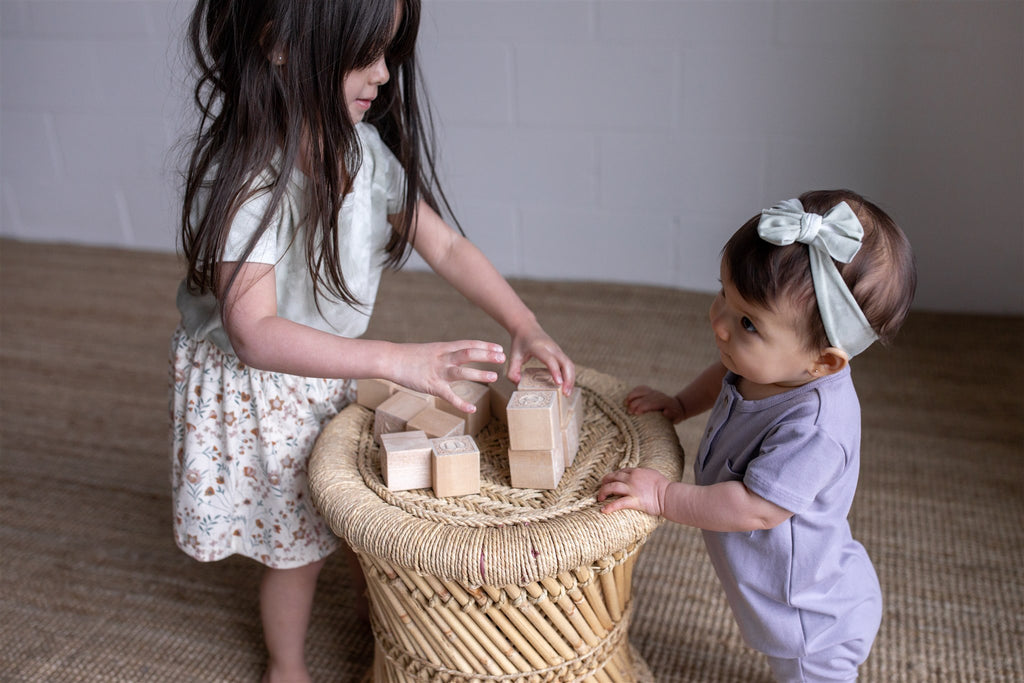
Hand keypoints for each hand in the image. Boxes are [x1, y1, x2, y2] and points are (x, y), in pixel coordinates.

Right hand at [388, 340, 505, 412]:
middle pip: (469, 353)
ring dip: (479, 373)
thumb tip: (456, 355)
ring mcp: (438, 371)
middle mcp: (443, 358)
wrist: (391, 359)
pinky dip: (461, 403)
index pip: (468, 344)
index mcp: (444, 348)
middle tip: (503, 357)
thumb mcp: (430, 350)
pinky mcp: (432, 385)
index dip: (485, 346)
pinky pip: (449, 395)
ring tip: (495, 376)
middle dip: (486, 355)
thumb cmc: (409, 356)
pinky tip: (472, 409)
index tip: (499, 348)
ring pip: (462, 371)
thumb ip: (444, 353)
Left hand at [506, 321, 575, 394]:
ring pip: (570, 364)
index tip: (559, 383)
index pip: (550, 360)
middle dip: (568, 379)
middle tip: (565, 394)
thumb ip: (512, 371)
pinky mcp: (560, 353)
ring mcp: (557, 349)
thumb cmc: (520, 343)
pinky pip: (568, 364)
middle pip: (566, 362)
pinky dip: (569, 375)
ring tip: (567, 393)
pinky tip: (566, 386)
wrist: (526, 327)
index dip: (555, 371)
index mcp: (538, 347)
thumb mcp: (513, 356)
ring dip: (571, 379)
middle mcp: (551, 348)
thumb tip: (518, 384)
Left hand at [598, 468, 669, 516]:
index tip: (610, 480)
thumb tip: (641, 477)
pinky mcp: (634, 500)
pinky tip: (603, 511)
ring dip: (603, 492)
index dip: (613, 476)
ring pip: (611, 487)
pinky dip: (609, 507)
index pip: (621, 471)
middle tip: (601, 488)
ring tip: (600, 498)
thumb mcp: (653, 474)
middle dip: (604, 482)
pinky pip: (618, 503)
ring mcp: (632, 489)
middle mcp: (632, 478)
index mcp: (636, 471)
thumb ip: (644, 475)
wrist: (669, 495)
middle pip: (612, 477)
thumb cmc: (664, 486)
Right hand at [625, 385, 684, 422]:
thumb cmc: (674, 415)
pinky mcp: (650, 391)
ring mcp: (654, 392)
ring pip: (641, 391)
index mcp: (665, 402)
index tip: (636, 413)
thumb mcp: (675, 417)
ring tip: (625, 404)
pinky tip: (627, 398)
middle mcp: (658, 395)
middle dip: (636, 404)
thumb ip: (671, 415)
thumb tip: (665, 412)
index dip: (644, 407)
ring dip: (632, 397)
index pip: (653, 403)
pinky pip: (640, 389)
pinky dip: (633, 392)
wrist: (677, 406)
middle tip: (629, 412)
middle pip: (645, 398)